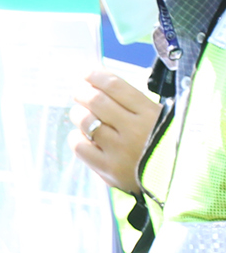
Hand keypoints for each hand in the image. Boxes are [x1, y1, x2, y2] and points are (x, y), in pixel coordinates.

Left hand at [71, 68, 161, 195]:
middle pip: (96, 101)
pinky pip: (80, 146)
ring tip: (80, 113)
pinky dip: (76, 137)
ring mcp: (120, 150)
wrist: (177, 179)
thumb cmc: (164, 142)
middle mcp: (134, 130)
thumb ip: (134, 103)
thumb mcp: (161, 117)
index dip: (96, 76)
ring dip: (78, 113)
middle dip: (82, 92)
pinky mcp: (108, 169)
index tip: (87, 73)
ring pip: (85, 122)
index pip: (116, 86)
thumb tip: (100, 84)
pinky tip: (82, 135)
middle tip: (78, 91)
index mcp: (150, 113)